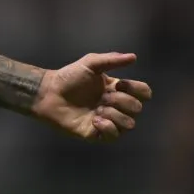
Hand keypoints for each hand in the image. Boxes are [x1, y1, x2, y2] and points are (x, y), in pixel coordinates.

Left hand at [32, 52, 151, 141]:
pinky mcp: (97, 133)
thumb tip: (133, 57)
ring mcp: (107, 120)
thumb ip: (111, 60)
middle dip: (122, 101)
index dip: (137, 89)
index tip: (120, 84)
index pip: (143, 93)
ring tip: (98, 108)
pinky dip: (108, 127)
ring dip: (115, 114)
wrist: (49, 92)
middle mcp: (115, 106)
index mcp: (117, 89)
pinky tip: (95, 119)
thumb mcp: (90, 63)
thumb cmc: (69, 77)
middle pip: (137, 108)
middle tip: (102, 97)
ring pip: (129, 124)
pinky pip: (115, 136)